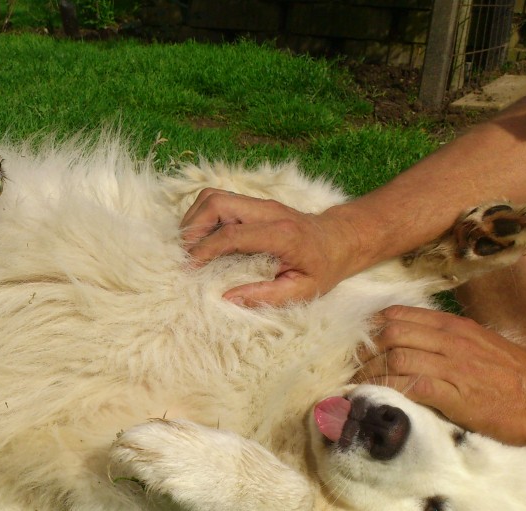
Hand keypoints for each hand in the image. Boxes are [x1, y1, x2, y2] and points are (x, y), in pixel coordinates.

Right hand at [180, 188, 356, 305]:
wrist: (341, 239)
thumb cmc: (324, 267)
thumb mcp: (304, 290)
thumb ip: (266, 295)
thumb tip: (227, 298)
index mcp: (281, 234)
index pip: (231, 233)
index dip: (204, 250)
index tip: (189, 269)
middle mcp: (267, 211)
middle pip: (216, 202)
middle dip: (192, 227)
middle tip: (185, 256)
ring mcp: (259, 203)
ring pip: (213, 196)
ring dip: (193, 220)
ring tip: (189, 247)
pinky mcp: (252, 203)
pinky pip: (218, 201)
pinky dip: (202, 217)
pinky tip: (202, 239)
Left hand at [356, 305, 525, 445]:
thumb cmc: (509, 374)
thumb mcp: (477, 344)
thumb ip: (443, 339)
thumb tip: (405, 341)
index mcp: (453, 326)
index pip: (398, 315)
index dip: (370, 328)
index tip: (356, 343)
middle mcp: (450, 340)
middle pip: (390, 333)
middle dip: (364, 351)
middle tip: (350, 367)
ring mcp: (453, 366)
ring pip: (396, 358)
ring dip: (370, 372)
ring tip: (356, 385)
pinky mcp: (457, 394)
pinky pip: (411, 385)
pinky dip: (388, 390)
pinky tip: (376, 397)